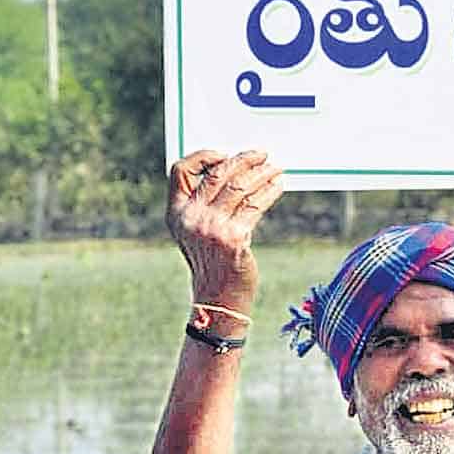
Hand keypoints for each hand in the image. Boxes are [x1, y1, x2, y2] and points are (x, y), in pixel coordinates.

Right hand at [166, 149, 284, 307]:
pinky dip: (269, 191)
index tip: (224, 154)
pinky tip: (278, 185)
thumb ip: (203, 205)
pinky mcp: (234, 237)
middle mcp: (191, 218)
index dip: (202, 157)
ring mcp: (212, 228)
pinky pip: (255, 205)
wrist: (218, 299)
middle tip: (261, 154)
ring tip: (275, 168)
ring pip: (239, 187)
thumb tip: (232, 172)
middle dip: (243, 160)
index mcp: (176, 213)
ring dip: (261, 174)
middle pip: (217, 175)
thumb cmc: (212, 263)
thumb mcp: (195, 233)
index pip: (180, 171)